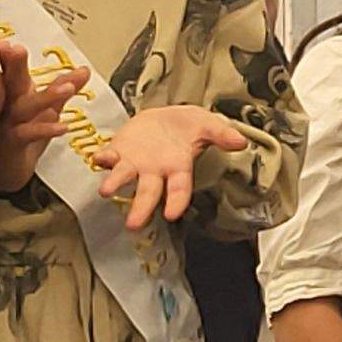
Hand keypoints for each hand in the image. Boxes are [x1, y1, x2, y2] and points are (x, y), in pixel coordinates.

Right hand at [0, 45, 89, 195]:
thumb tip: (84, 69)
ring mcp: (7, 126)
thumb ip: (63, 88)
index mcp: (13, 94)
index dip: (9, 57)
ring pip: (24, 108)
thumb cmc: (21, 132)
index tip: (6, 43)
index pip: (11, 72)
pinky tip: (62, 126)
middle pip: (10, 83)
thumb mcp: (45, 108)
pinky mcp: (12, 144)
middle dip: (14, 65)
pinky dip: (45, 130)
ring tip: (67, 89)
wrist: (4, 168)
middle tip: (17, 49)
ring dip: (46, 97)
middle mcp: (6, 107)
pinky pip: (28, 135)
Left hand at [95, 105, 247, 229]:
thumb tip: (241, 142)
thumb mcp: (208, 125)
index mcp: (178, 167)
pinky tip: (100, 158)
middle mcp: (155, 170)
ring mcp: (135, 162)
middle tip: (134, 224)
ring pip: (124, 177)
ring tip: (106, 191)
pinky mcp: (119, 149)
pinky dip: (104, 158)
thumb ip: (222, 133)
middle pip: (149, 192)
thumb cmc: (187, 126)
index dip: (177, 201)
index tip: (172, 215)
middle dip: (141, 207)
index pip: (179, 189)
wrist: (164, 117)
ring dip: (114, 183)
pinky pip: (109, 156)